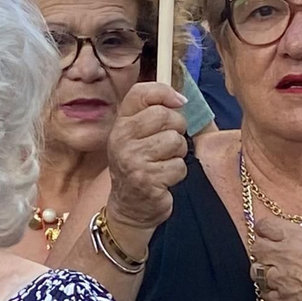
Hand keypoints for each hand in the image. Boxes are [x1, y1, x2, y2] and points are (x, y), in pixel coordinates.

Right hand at [104, 82, 188, 231]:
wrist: (129, 207)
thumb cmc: (139, 166)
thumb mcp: (138, 137)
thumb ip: (154, 113)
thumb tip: (181, 99)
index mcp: (120, 124)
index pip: (140, 93)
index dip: (164, 93)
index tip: (179, 102)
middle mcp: (121, 139)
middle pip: (164, 116)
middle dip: (177, 129)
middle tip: (170, 143)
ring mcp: (132, 159)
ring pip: (175, 141)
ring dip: (178, 154)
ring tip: (165, 163)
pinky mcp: (146, 179)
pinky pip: (179, 166)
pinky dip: (178, 174)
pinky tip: (164, 179)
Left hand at [251, 216, 301, 300]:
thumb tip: (299, 241)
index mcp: (297, 236)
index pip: (265, 226)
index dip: (266, 229)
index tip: (270, 233)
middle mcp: (285, 256)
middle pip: (256, 248)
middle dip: (263, 250)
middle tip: (273, 254)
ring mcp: (282, 280)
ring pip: (256, 272)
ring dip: (264, 271)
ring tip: (277, 274)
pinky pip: (266, 294)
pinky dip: (271, 292)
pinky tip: (282, 291)